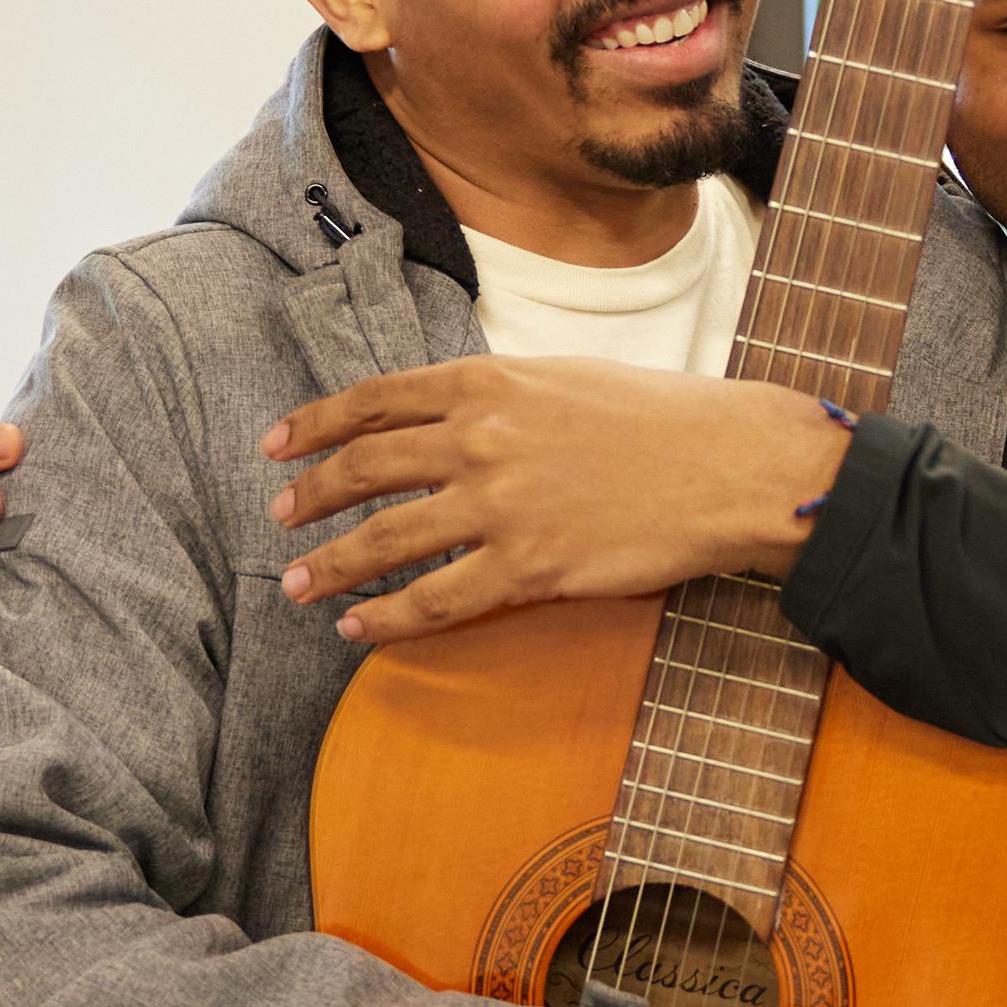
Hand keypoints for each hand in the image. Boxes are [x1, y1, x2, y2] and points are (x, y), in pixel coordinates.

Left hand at [262, 357, 849, 645]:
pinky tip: (358, 628)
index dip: (316, 424)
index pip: (376, 400)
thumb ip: (501, 397)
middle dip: (310, 496)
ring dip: (331, 564)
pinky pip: (436, 600)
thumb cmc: (663, 417)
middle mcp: (481, 438)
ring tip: (299, 584)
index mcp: (491, 382)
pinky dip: (386, 618)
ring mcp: (501, 504)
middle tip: (279, 517)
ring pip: (386, 540)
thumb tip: (449, 420)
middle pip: (366, 469)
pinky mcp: (528, 566)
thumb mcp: (569, 378)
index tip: (277, 445)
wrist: (729, 464)